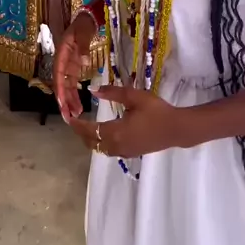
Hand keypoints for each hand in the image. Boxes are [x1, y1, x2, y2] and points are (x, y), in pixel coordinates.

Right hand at [53, 13, 95, 122]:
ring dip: (69, 100)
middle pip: (60, 84)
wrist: (87, 19)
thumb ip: (83, 46)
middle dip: (63, 100)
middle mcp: (62, 61)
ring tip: (75, 114)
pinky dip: (75, 95)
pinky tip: (79, 106)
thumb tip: (83, 61)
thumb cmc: (83, 25)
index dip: (59, 89)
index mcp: (62, 53)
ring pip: (66, 86)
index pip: (58, 74)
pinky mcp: (74, 67)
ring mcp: (68, 65)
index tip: (61, 102)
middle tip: (68, 116)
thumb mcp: (83, 32)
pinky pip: (72, 84)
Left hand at [70, 85, 184, 157]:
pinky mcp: (131, 153)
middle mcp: (116, 145)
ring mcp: (124, 152)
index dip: (77, 125)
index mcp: (115, 132)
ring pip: (100, 148)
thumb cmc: (156, 111)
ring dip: (91, 139)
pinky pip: (109, 151)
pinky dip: (101, 143)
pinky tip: (105, 134)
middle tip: (75, 122)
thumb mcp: (135, 97)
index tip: (69, 117)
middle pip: (92, 143)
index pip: (90, 130)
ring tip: (87, 127)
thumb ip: (113, 93)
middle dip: (81, 133)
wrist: (176, 129)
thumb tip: (94, 90)